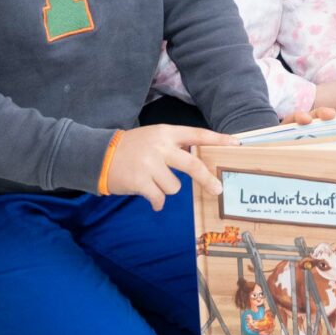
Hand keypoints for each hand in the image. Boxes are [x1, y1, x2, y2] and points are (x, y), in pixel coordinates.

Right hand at [102, 124, 234, 209]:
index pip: (197, 134)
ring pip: (174, 186)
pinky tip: (152, 199)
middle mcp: (160, 147)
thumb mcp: (154, 138)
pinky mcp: (140, 181)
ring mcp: (150, 164)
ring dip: (166, 189)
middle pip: (193, 164)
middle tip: (218, 189)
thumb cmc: (131, 148)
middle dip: (207, 179)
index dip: (218, 139)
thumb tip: (199, 162)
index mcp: (166, 132)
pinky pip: (159, 198)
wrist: (99, 156)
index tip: (236, 143)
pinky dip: (158, 202)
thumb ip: (174, 146)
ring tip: (152, 182)